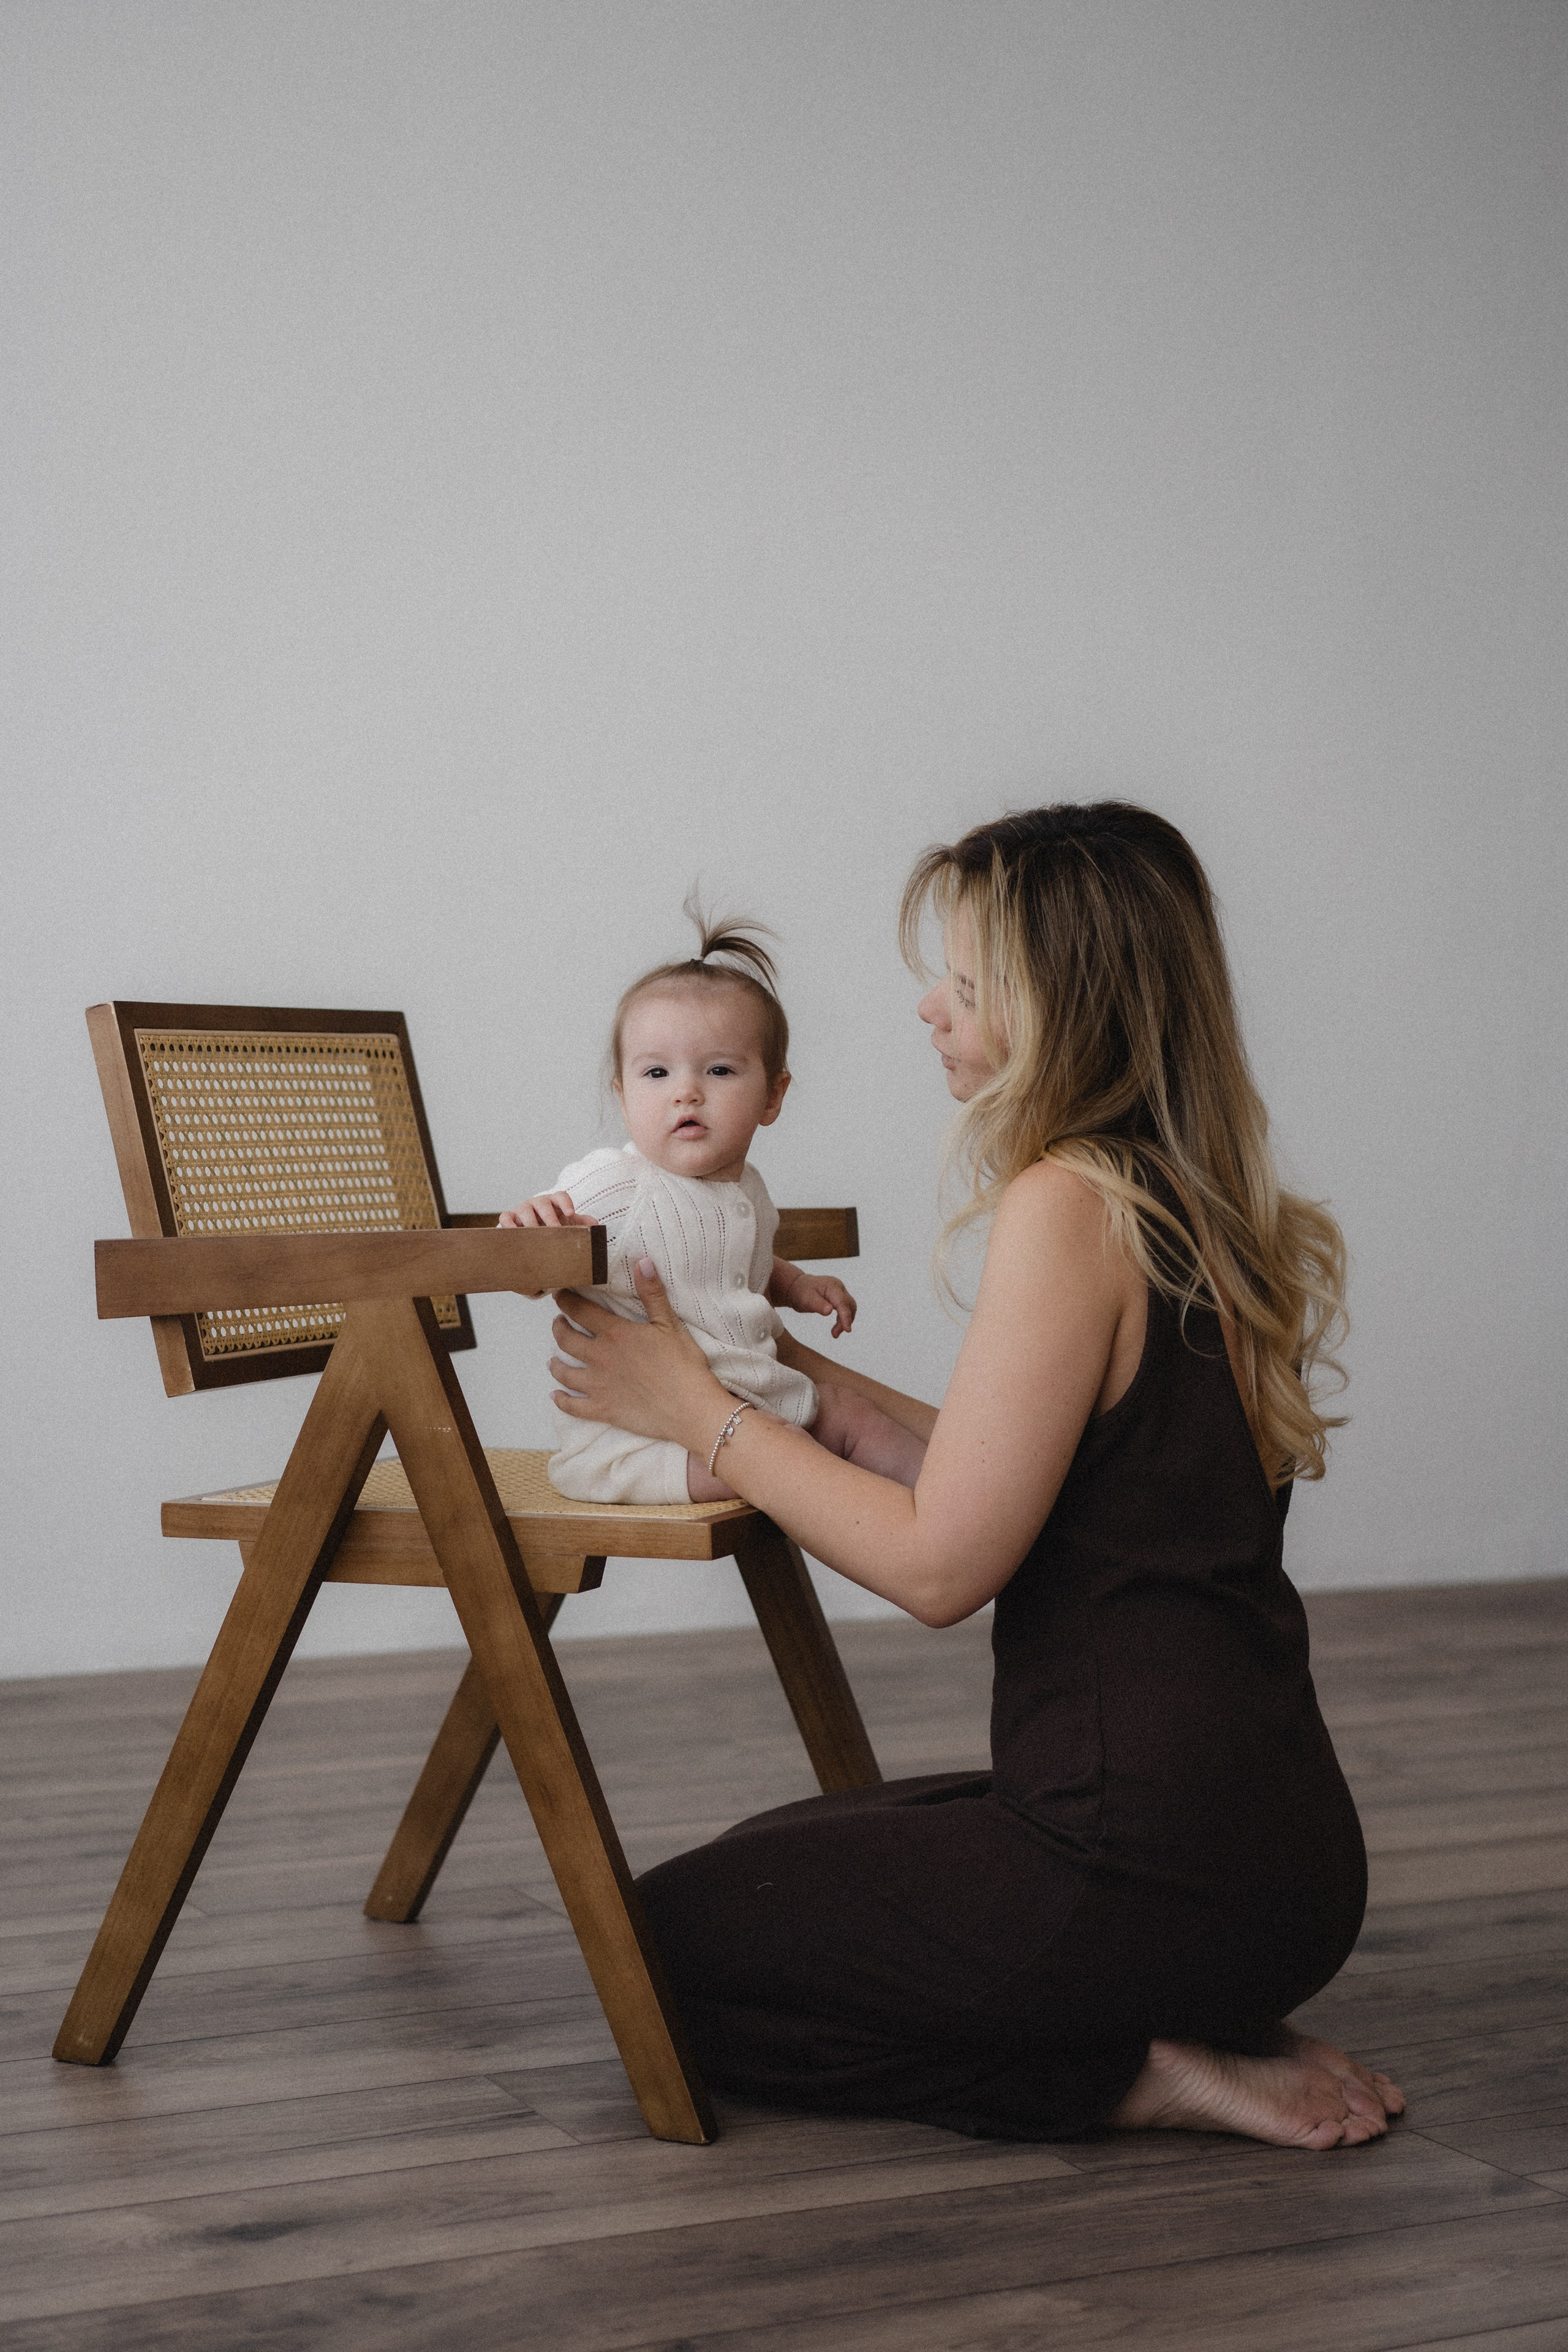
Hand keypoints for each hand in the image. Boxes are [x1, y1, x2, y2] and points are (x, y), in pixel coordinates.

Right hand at [499, 1192, 598, 1296]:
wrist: (532, 1232)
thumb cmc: (552, 1225)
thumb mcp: (567, 1223)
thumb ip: (581, 1223)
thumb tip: (596, 1224)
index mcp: (553, 1202)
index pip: (560, 1196)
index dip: (566, 1203)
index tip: (571, 1213)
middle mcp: (538, 1203)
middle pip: (543, 1203)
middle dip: (549, 1216)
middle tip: (555, 1229)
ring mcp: (522, 1209)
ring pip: (525, 1209)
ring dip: (531, 1222)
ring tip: (537, 1235)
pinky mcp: (509, 1217)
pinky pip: (506, 1217)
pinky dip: (508, 1224)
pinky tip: (515, 1233)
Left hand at [550, 1258, 726, 1449]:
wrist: (689, 1408)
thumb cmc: (683, 1365)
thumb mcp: (669, 1324)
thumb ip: (652, 1293)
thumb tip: (642, 1261)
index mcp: (615, 1334)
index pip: (581, 1311)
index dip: (566, 1301)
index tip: (558, 1294)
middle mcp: (599, 1357)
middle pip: (566, 1340)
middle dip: (558, 1328)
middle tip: (557, 1323)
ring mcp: (598, 1385)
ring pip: (564, 1372)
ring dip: (555, 1364)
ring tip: (552, 1360)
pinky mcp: (602, 1409)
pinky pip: (573, 1406)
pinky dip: (561, 1401)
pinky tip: (555, 1396)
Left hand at [776, 1263, 856, 1338]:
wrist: (797, 1287)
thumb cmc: (801, 1292)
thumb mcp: (806, 1299)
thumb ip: (818, 1305)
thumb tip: (829, 1311)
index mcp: (832, 1286)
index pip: (842, 1302)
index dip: (846, 1316)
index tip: (848, 1330)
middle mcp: (839, 1288)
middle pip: (849, 1305)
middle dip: (845, 1320)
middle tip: (835, 1334)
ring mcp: (840, 1292)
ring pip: (849, 1308)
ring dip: (844, 1321)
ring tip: (834, 1333)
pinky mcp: (838, 1298)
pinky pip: (845, 1309)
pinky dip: (842, 1319)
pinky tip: (836, 1328)